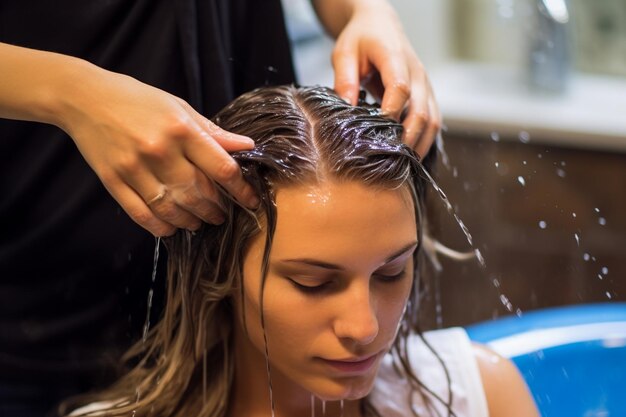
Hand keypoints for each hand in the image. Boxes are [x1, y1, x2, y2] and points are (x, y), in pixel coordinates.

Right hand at [59, 64, 257, 235]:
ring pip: (172, 208)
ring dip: (191, 220)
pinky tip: (172, 228)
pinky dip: (161, 226)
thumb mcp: (180, 108)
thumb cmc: (138, 100)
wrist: (84, 98)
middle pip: (199, 193)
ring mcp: (134, 168)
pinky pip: (142, 214)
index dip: (241, 189)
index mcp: (181, 129)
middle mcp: (160, 151)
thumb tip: (246, 146)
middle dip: (216, 209)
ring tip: (200, 222)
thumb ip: (213, 132)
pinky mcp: (113, 181)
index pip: (221, 169)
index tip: (251, 201)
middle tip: (223, 214)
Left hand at [330, 2, 440, 157]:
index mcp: (396, 58)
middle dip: (408, 138)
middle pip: (421, 110)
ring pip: (432, 120)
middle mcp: (417, 72)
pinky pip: (433, 121)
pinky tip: (410, 156)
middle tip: (391, 162)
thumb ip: (344, 78)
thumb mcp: (344, 52)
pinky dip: (424, 140)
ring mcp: (426, 85)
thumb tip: (345, 109)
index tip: (375, 134)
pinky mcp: (427, 96)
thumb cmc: (360, 39)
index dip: (390, 114)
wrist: (381, 25)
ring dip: (419, 144)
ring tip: (402, 167)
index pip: (400, 88)